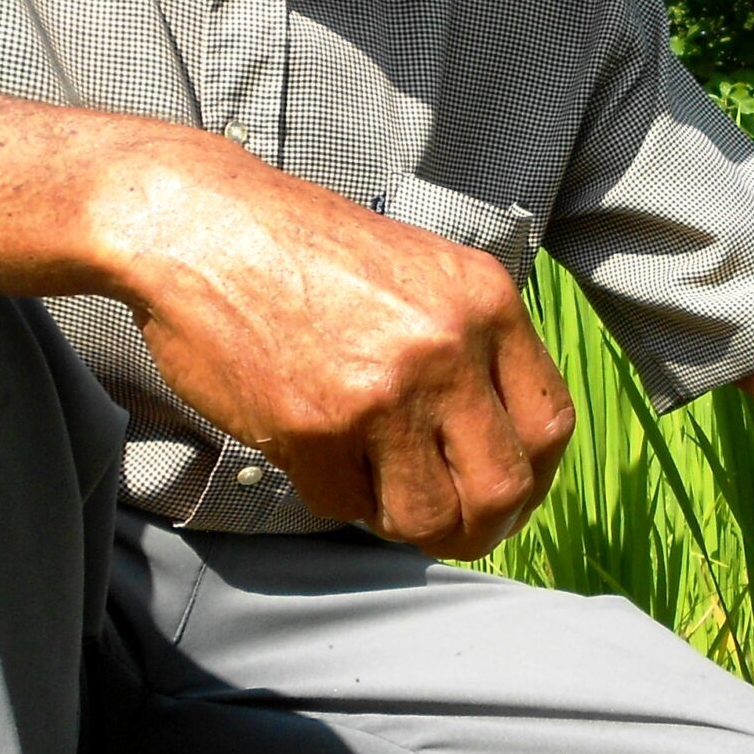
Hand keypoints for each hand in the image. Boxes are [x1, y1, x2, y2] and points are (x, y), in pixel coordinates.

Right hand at [106, 148, 574, 557]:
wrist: (204, 223)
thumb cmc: (307, 250)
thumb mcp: (423, 272)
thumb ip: (471, 345)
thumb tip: (500, 442)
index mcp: (486, 302)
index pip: (550, 425)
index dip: (535, 478)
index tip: (511, 496)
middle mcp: (447, 348)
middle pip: (504, 487)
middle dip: (483, 528)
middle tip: (454, 530)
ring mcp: (383, 391)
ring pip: (429, 516)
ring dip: (407, 524)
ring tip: (381, 494)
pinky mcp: (315, 428)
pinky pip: (347, 505)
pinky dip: (337, 495)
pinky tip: (320, 456)